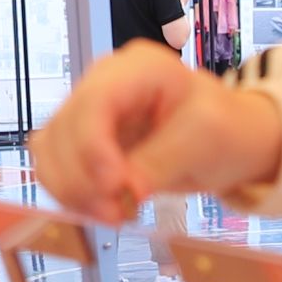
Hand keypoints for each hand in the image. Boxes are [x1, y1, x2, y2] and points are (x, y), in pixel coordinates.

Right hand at [28, 43, 281, 220]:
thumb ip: (161, 162)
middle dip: (84, 178)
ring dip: (73, 190)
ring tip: (115, 215)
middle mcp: (104, 82)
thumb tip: (124, 192)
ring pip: (50, 150)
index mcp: (139, 67)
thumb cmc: (226, 128)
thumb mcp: (205, 140)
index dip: (93, 147)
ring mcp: (89, 110)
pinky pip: (54, 166)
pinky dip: (70, 193)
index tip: (116, 187)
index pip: (94, 101)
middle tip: (119, 214)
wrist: (232, 138)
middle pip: (65, 128)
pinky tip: (102, 209)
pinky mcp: (81, 140)